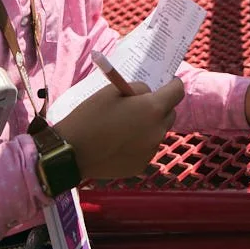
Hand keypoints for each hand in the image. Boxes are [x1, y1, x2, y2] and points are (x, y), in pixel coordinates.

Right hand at [55, 77, 183, 180]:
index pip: (178, 91)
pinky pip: (147, 148)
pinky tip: (119, 143)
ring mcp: (151, 151)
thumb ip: (138, 88)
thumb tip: (150, 93)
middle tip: (139, 106)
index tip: (165, 83)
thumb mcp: (113, 91)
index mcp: (153, 109)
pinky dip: (139, 143)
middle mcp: (158, 131)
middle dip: (160, 107)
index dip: (172, 84)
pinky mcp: (141, 165)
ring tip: (125, 126)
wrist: (71, 152)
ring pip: (158, 132)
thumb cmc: (90, 116)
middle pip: (170, 114)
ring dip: (149, 126)